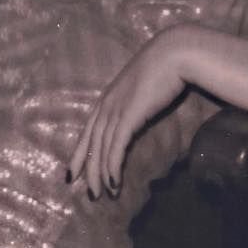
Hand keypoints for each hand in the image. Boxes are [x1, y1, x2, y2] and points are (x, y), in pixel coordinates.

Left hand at [68, 26, 192, 199]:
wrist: (174, 53)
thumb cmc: (164, 68)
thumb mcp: (143, 87)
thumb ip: (136, 101)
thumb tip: (137, 114)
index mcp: (108, 98)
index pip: (88, 131)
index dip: (79, 153)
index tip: (73, 173)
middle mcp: (107, 104)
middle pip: (91, 143)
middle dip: (87, 170)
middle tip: (89, 193)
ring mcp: (116, 109)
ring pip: (102, 148)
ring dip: (100, 174)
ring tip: (102, 194)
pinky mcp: (129, 114)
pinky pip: (116, 146)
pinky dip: (113, 166)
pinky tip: (113, 182)